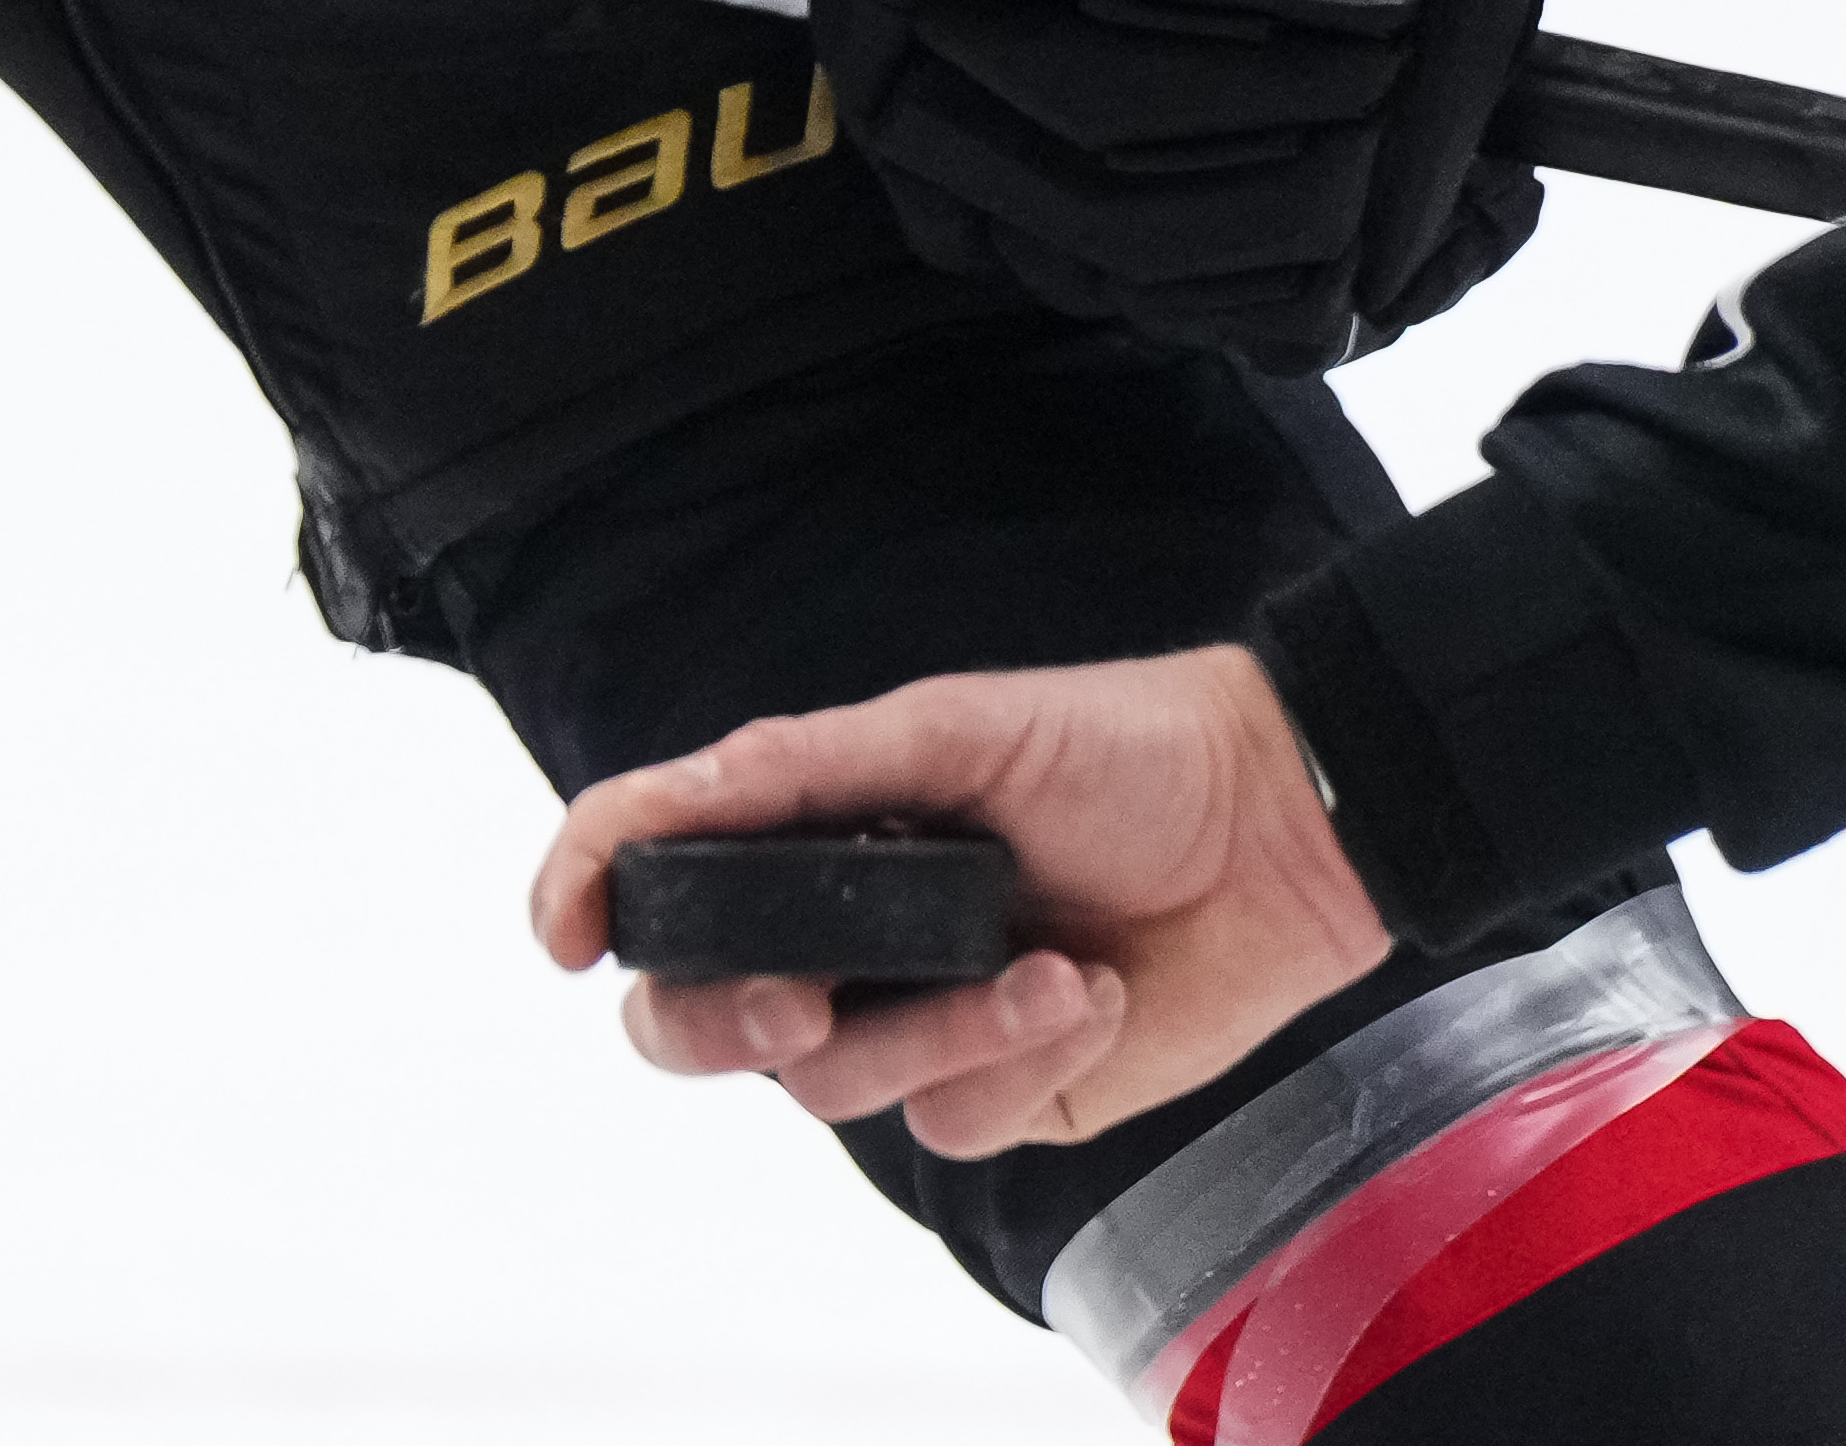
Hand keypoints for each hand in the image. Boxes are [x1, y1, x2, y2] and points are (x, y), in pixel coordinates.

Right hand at [526, 649, 1390, 1153]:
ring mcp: (914, 1019)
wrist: (1280, 831)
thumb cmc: (1118, 747)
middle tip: (800, 999)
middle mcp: (841, 932)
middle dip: (726, 1019)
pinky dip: (1017, 1056)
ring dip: (941, 1027)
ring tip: (1048, 962)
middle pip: (699, 1018)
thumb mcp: (951, 726)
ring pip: (832, 1082)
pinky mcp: (998, 1088)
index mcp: (810, 826)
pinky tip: (1088, 991)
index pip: (658, 865)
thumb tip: (677, 792)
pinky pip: (949, 1118)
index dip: (584, 889)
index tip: (566, 931)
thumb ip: (806, 767)